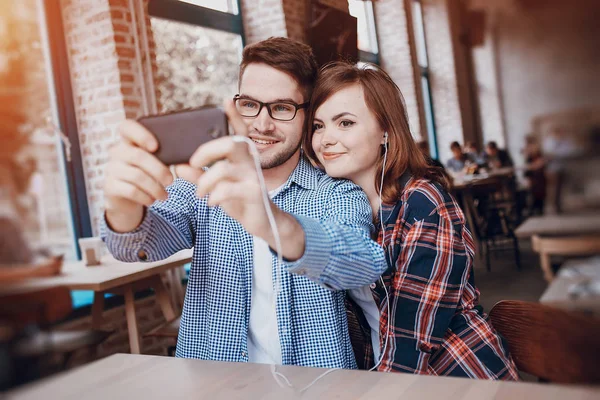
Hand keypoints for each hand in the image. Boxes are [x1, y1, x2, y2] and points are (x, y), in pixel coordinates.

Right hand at [104, 120, 173, 231]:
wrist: (127, 199)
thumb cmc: (148, 176)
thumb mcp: (161, 166)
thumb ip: (177, 164)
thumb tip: (197, 171)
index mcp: (130, 141)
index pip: (126, 127)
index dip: (140, 134)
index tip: (155, 147)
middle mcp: (117, 151)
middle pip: (138, 156)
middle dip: (159, 170)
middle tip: (171, 181)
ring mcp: (111, 168)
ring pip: (136, 175)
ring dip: (155, 187)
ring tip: (164, 195)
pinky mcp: (110, 186)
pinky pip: (131, 190)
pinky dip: (146, 197)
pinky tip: (152, 200)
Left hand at [176, 101, 304, 258]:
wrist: (264, 222)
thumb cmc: (240, 200)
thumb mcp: (217, 187)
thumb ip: (198, 176)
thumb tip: (180, 166)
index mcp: (243, 156)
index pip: (240, 131)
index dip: (235, 115)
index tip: (226, 100)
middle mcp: (251, 162)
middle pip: (231, 143)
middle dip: (207, 150)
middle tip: (193, 162)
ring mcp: (254, 177)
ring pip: (224, 169)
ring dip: (204, 182)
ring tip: (199, 193)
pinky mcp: (254, 193)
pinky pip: (228, 190)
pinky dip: (215, 196)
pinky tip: (211, 202)